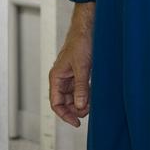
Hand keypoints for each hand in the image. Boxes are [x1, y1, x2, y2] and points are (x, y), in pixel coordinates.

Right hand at [48, 2, 95, 126]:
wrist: (89, 27)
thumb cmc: (81, 42)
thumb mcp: (82, 67)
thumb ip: (81, 88)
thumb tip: (80, 107)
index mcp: (56, 76)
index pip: (55, 103)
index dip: (64, 115)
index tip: (76, 122)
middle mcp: (62, 78)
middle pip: (65, 102)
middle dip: (75, 109)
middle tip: (88, 110)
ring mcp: (71, 76)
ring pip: (74, 97)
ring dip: (82, 102)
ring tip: (93, 102)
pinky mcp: (80, 73)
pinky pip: (81, 89)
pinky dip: (87, 94)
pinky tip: (94, 94)